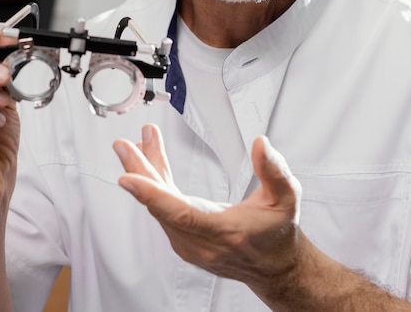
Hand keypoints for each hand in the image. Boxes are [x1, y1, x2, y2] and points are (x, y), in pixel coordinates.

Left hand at [113, 124, 302, 289]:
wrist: (275, 266)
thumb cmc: (278, 231)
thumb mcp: (286, 197)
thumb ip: (274, 169)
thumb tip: (260, 144)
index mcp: (225, 231)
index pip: (182, 214)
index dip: (152, 195)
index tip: (128, 178)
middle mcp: (202, 244)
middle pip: (161, 207)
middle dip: (139, 172)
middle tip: (124, 146)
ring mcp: (190, 245)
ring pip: (159, 206)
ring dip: (146, 174)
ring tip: (137, 144)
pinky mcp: (184, 241)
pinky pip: (163, 210)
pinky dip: (154, 185)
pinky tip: (150, 163)